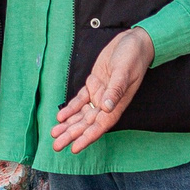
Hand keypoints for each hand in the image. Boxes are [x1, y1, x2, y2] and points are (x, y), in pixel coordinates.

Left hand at [52, 29, 153, 152]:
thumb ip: (115, 90)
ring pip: (81, 114)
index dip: (87, 137)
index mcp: (117, 103)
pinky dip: (70, 108)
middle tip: (56, 145)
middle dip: (72, 134)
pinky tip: (60, 116)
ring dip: (68, 124)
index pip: (100, 125)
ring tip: (55, 134)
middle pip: (87, 123)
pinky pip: (80, 100)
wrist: (134, 42)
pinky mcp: (94, 84)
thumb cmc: (133, 57)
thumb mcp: (124, 72)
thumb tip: (107, 108)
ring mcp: (100, 93)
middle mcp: (107, 102)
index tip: (75, 148)